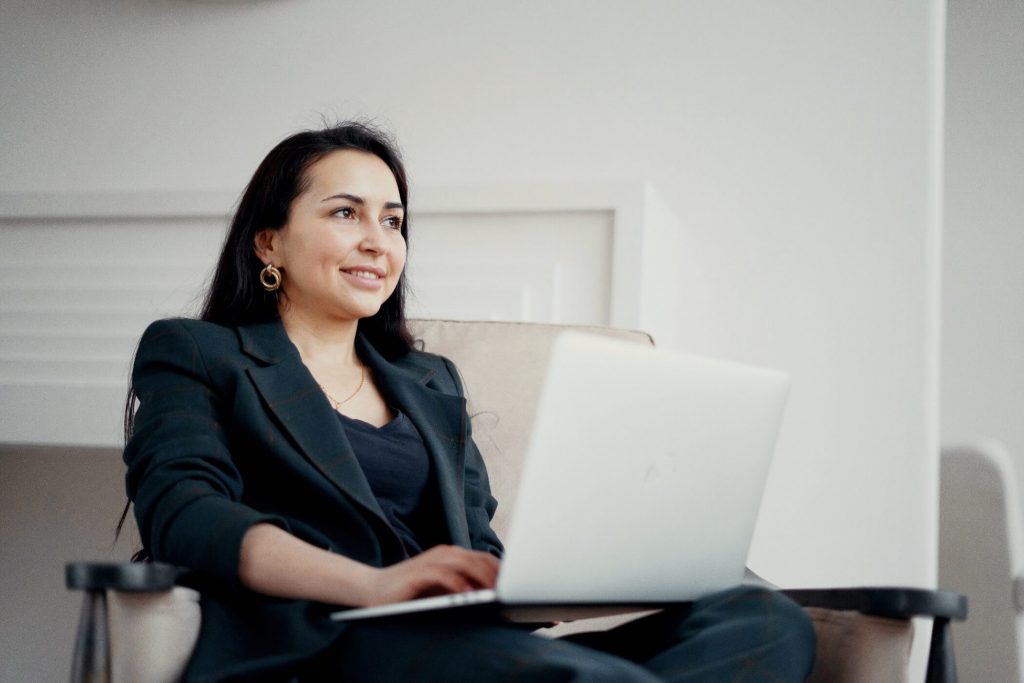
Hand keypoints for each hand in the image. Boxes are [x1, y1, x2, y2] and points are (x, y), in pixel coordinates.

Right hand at [361, 545, 499, 605]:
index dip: (501, 570)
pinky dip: (458, 584)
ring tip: (494, 592)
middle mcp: (444, 554)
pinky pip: (443, 575)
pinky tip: (467, 595)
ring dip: (482, 577)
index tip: (516, 584)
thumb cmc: (410, 592)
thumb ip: (464, 588)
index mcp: (452, 555)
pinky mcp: (419, 572)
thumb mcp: (442, 590)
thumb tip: (490, 596)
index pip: (484, 558)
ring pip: (464, 563)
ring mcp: (431, 560)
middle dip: (496, 574)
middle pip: (478, 558)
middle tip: (510, 590)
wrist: (373, 589)